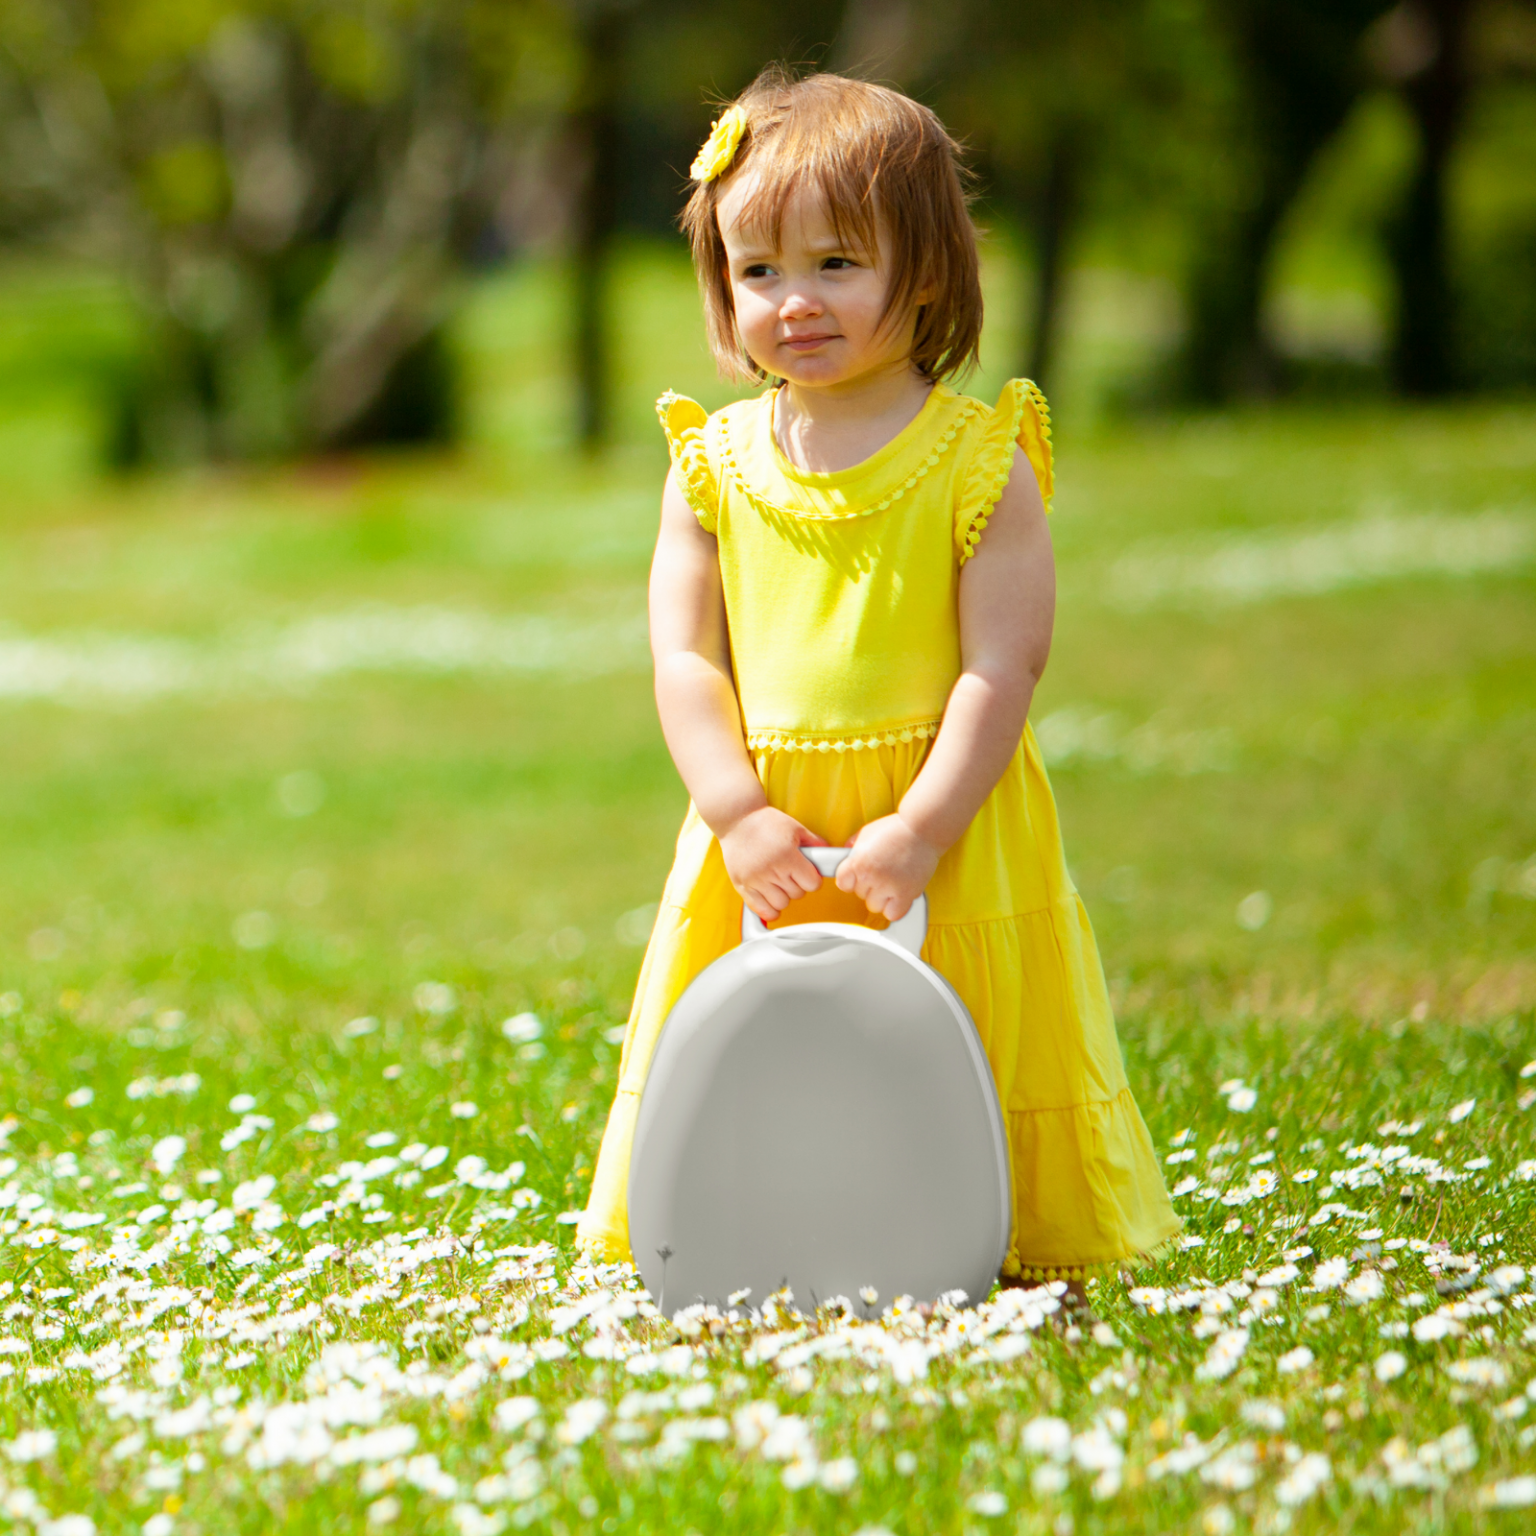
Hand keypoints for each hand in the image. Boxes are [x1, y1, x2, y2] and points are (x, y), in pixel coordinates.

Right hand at [719, 807, 826, 921]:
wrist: (736, 819)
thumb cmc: (764, 821)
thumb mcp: (795, 827)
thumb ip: (814, 842)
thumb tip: (829, 854)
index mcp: (787, 855)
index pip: (812, 884)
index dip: (813, 879)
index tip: (808, 874)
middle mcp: (771, 870)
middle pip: (797, 894)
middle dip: (798, 885)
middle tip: (791, 873)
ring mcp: (755, 880)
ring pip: (781, 904)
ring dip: (783, 896)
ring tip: (779, 882)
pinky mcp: (742, 885)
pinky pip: (761, 910)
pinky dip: (769, 909)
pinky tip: (770, 898)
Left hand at [835, 814, 940, 921]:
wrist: (922, 829)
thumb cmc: (897, 829)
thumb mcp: (866, 833)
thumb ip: (853, 848)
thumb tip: (845, 857)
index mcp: (858, 861)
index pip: (843, 883)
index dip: (850, 879)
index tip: (858, 875)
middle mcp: (871, 876)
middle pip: (860, 894)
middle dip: (869, 884)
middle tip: (882, 871)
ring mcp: (888, 886)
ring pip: (874, 906)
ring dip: (881, 897)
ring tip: (891, 881)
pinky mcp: (906, 894)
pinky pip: (892, 914)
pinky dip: (895, 908)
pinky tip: (898, 895)